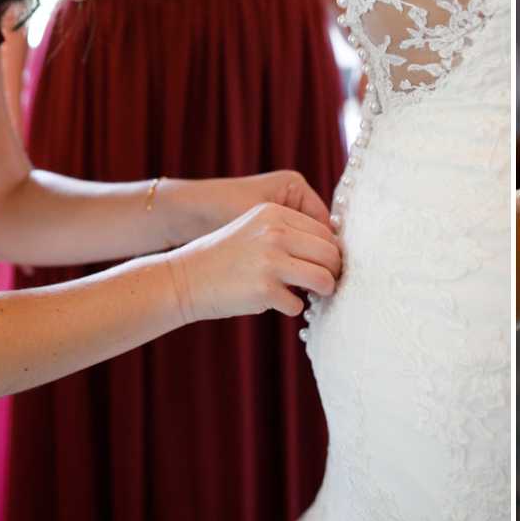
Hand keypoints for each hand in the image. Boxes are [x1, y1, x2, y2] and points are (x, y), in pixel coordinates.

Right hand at [172, 178, 342, 328]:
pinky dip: (292, 307)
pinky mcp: (265, 290)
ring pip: (323, 279)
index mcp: (275, 213)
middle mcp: (276, 233)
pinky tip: (278, 302)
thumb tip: (331, 252)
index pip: (324, 231)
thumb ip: (289, 232)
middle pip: (330, 254)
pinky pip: (298, 304)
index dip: (331, 252)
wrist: (186, 277)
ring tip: (313, 294)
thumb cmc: (225, 256)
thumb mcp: (256, 228)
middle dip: (333, 271)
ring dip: (322, 291)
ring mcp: (271, 261)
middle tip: (328, 283)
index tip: (329, 265)